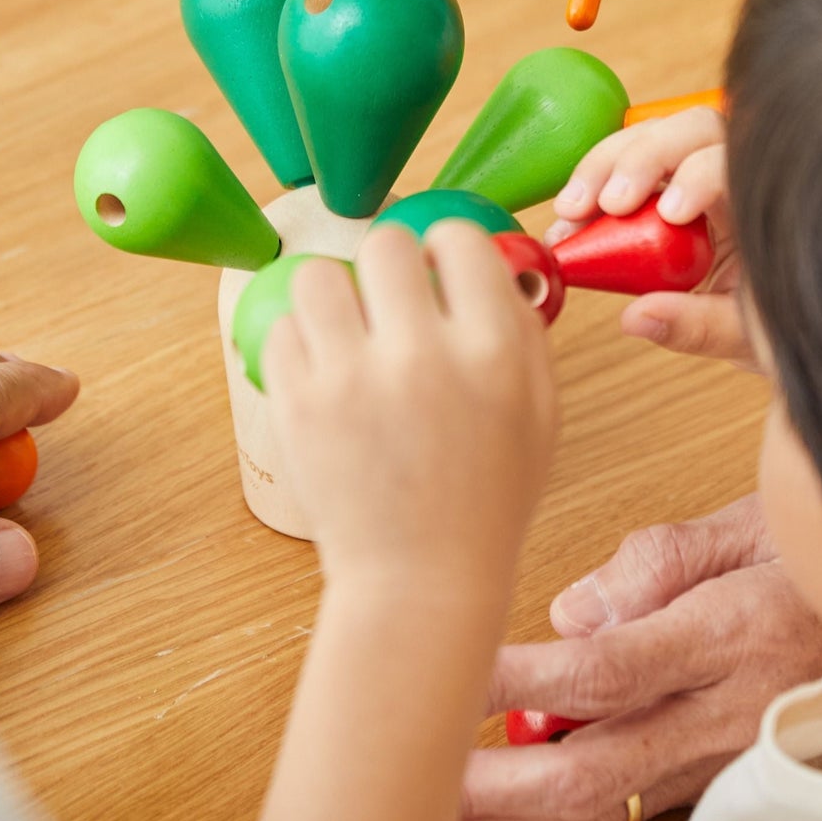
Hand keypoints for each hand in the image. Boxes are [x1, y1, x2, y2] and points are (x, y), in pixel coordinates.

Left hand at [248, 223, 558, 820]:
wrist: (421, 580)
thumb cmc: (487, 499)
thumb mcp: (541, 414)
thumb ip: (521, 330)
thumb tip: (484, 260)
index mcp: (493, 352)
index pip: (457, 240)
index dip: (446, 251)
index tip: (438, 273)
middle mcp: (422, 354)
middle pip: (385, 244)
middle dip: (388, 267)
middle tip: (391, 303)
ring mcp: (352, 378)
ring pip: (317, 275)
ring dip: (334, 295)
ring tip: (349, 331)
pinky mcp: (297, 403)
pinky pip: (281, 329)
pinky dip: (302, 343)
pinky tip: (327, 373)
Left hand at [462, 496, 821, 820]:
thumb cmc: (819, 559)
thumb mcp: (750, 525)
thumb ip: (660, 563)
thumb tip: (572, 615)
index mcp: (732, 636)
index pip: (607, 673)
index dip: (520, 682)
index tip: (450, 674)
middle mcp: (725, 714)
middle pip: (593, 770)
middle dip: (493, 786)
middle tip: (414, 780)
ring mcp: (719, 762)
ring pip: (601, 811)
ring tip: (427, 818)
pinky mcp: (711, 786)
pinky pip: (620, 816)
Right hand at [551, 109, 750, 364]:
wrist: (782, 314)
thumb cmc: (772, 318)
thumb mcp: (742, 333)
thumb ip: (696, 324)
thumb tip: (636, 317)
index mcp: (762, 201)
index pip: (733, 162)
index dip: (699, 176)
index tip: (669, 215)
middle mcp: (733, 170)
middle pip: (689, 128)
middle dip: (639, 158)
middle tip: (604, 204)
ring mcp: (697, 168)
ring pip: (651, 134)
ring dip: (604, 165)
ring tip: (571, 213)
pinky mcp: (666, 178)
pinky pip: (629, 160)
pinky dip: (596, 181)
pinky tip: (572, 218)